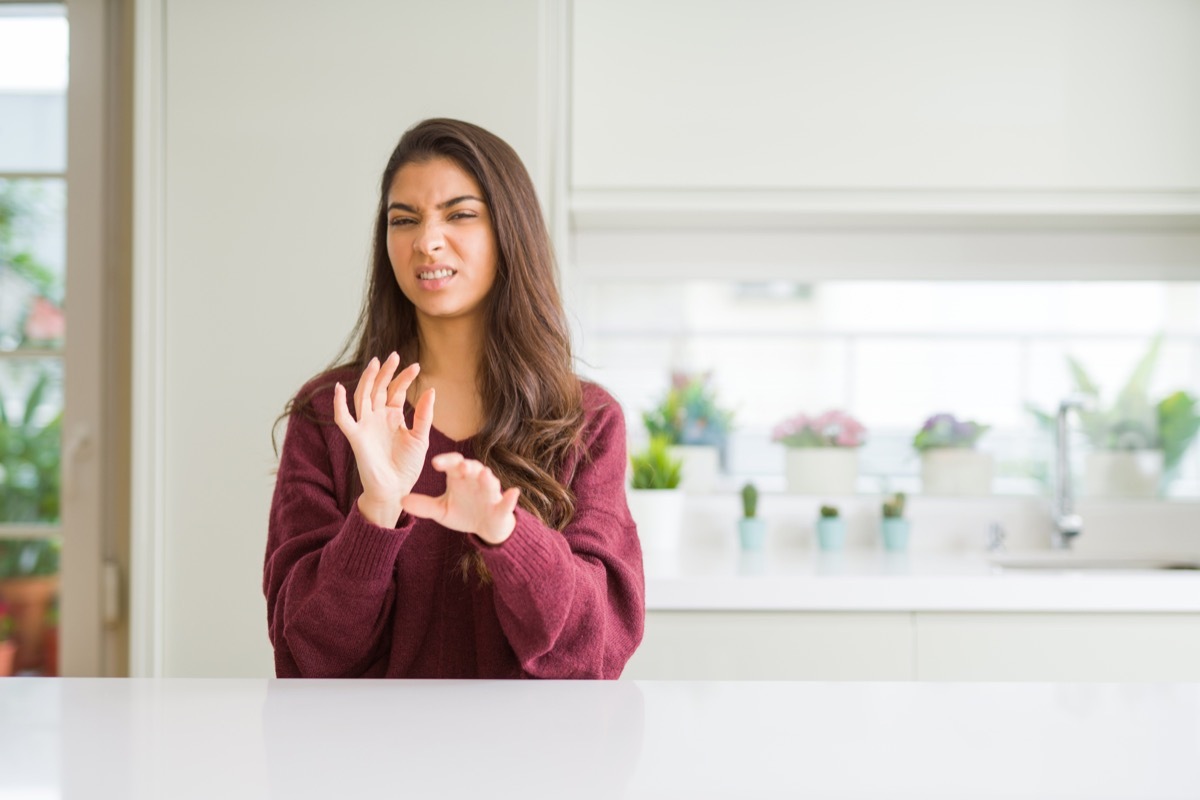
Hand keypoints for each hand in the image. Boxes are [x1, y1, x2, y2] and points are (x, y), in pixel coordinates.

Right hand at [332, 353, 433, 526]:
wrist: (397, 490)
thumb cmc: (407, 466)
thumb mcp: (420, 437)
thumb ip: (424, 415)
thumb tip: (431, 390)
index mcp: (392, 417)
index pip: (395, 391)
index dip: (404, 378)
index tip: (417, 366)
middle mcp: (377, 418)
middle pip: (378, 388)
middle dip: (386, 372)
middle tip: (394, 355)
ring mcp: (365, 426)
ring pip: (363, 396)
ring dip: (367, 379)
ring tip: (376, 362)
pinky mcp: (356, 437)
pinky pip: (344, 418)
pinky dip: (339, 404)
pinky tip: (339, 388)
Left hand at [401, 452, 520, 544]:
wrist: (486, 527)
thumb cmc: (463, 512)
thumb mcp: (441, 511)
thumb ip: (424, 505)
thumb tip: (401, 500)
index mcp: (460, 477)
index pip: (453, 464)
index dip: (445, 461)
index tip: (434, 464)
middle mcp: (476, 480)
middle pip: (473, 468)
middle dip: (468, 466)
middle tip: (461, 465)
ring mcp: (491, 493)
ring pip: (490, 482)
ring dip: (488, 479)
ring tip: (485, 475)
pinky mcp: (502, 507)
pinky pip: (507, 501)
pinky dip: (510, 498)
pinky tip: (513, 493)